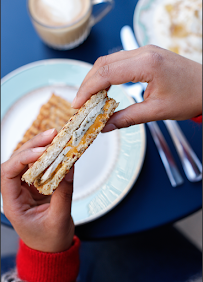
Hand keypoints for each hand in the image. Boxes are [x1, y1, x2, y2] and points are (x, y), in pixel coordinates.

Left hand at [1, 129, 74, 252]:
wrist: (53, 249)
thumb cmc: (50, 240)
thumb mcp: (59, 219)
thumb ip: (63, 193)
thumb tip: (69, 168)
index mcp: (13, 204)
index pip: (7, 174)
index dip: (22, 159)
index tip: (41, 152)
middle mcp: (16, 192)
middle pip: (17, 162)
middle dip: (33, 146)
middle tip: (51, 135)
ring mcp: (27, 188)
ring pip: (28, 162)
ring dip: (41, 147)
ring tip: (55, 137)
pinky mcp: (38, 186)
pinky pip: (41, 167)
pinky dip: (50, 157)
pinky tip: (58, 149)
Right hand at [72, 45, 201, 130]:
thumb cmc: (189, 97)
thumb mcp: (156, 112)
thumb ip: (126, 118)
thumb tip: (104, 127)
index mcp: (147, 64)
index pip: (106, 73)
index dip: (88, 89)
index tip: (77, 104)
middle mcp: (144, 52)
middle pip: (103, 63)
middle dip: (87, 83)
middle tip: (80, 103)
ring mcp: (145, 51)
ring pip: (109, 60)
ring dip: (95, 78)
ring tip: (88, 98)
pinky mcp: (146, 55)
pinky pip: (119, 61)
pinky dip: (107, 74)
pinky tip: (103, 88)